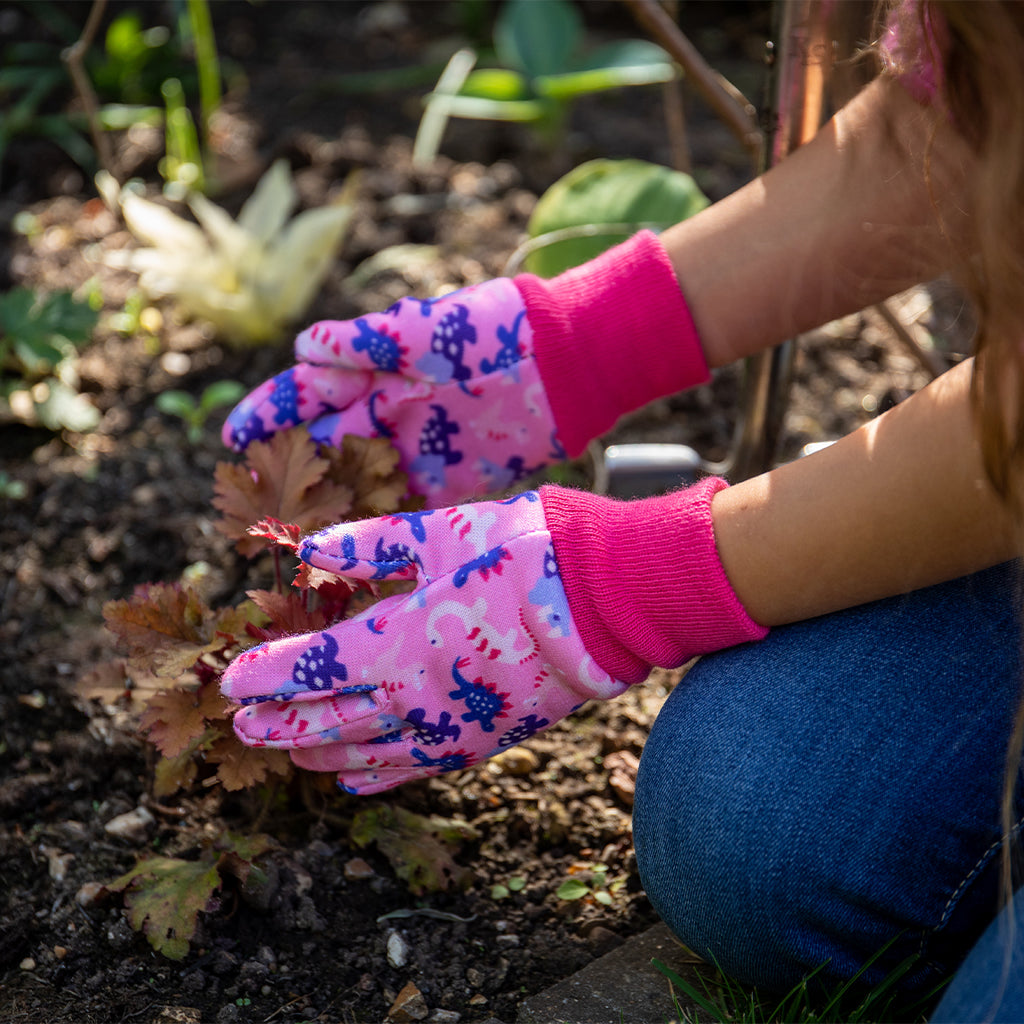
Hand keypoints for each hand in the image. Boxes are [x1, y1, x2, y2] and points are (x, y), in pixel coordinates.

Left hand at [220, 491, 626, 793]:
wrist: (610, 602)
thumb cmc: (529, 554)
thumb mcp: (444, 532)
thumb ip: (373, 544)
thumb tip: (310, 549)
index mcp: (400, 638)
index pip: (312, 667)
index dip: (267, 675)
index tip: (231, 678)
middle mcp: (417, 694)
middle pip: (330, 719)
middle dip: (279, 723)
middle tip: (240, 727)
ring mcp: (452, 724)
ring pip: (368, 751)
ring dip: (321, 752)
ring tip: (290, 753)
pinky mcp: (484, 738)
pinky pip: (417, 768)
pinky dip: (379, 775)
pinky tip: (356, 779)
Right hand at [222, 280, 564, 506]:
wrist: (563, 362)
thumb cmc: (492, 330)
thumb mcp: (426, 329)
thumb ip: (368, 343)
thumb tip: (302, 348)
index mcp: (376, 368)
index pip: (309, 391)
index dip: (270, 413)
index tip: (232, 439)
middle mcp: (388, 410)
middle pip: (325, 443)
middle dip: (289, 470)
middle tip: (250, 505)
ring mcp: (416, 447)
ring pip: (358, 481)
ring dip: (327, 506)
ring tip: (289, 538)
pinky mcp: (448, 478)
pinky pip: (401, 505)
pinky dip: (376, 526)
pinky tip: (350, 552)